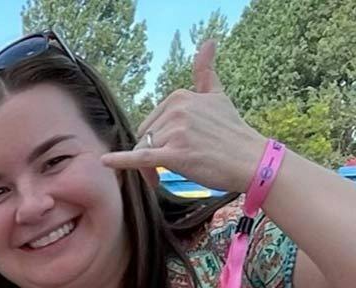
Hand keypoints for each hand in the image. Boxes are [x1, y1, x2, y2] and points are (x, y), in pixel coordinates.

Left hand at [100, 40, 268, 195]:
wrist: (250, 160)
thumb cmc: (232, 132)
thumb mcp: (217, 96)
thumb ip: (205, 73)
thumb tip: (208, 42)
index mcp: (180, 96)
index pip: (152, 121)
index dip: (156, 140)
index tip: (171, 151)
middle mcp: (176, 109)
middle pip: (145, 136)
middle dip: (152, 154)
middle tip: (168, 168)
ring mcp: (175, 131)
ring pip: (144, 151)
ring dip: (149, 169)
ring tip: (165, 177)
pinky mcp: (173, 154)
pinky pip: (140, 158)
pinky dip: (121, 160)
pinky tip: (105, 161)